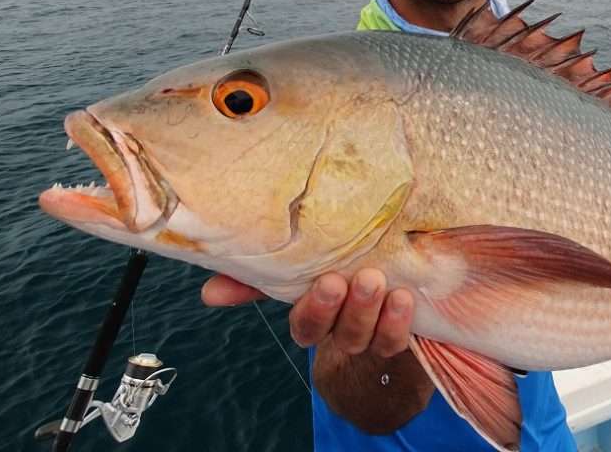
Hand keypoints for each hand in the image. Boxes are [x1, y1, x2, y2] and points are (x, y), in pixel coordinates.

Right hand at [202, 269, 414, 356]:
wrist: (394, 313)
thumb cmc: (344, 278)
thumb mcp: (307, 272)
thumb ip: (263, 276)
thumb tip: (208, 292)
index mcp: (314, 314)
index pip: (302, 321)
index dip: (307, 307)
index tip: (321, 283)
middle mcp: (337, 330)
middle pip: (327, 329)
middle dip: (329, 307)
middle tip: (337, 280)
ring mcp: (368, 336)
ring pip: (360, 334)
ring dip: (365, 310)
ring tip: (374, 281)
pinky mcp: (396, 338)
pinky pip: (394, 339)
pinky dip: (397, 321)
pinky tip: (403, 297)